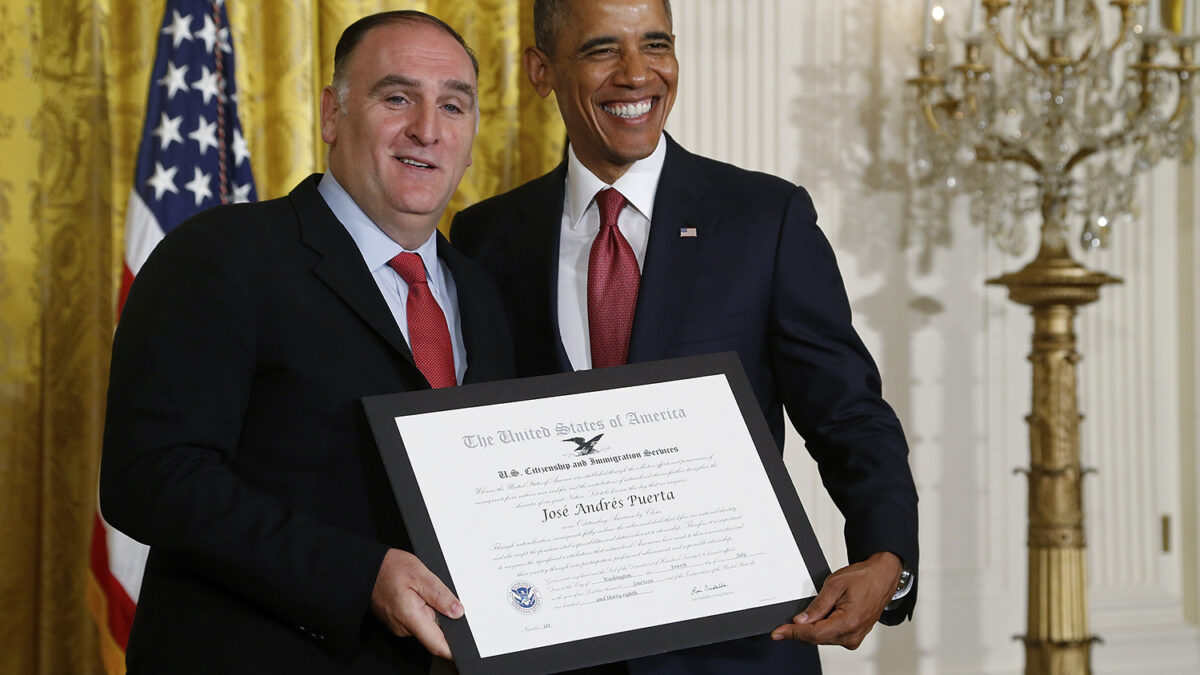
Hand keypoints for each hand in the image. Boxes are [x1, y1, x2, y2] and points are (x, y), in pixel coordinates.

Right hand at [370, 549, 463, 658]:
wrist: (368, 569)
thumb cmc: (390, 568)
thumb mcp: (421, 575)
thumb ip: (441, 595)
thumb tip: (458, 612)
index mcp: (411, 617)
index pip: (437, 645)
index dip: (453, 650)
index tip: (463, 646)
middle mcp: (404, 627)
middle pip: (434, 634)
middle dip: (443, 620)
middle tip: (438, 598)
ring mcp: (400, 626)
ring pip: (426, 626)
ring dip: (432, 613)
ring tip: (423, 593)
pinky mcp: (398, 622)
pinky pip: (417, 621)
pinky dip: (422, 611)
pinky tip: (417, 596)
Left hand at [770, 551, 901, 648]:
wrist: (882, 577)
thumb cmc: (864, 578)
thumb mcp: (834, 585)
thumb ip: (817, 606)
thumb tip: (801, 621)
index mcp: (848, 623)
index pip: (813, 634)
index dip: (793, 633)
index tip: (778, 633)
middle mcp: (852, 635)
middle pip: (817, 638)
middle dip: (801, 629)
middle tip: (788, 621)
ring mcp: (854, 638)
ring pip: (823, 638)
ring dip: (813, 627)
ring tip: (822, 606)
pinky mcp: (854, 636)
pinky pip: (831, 635)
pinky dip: (822, 627)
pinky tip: (824, 614)